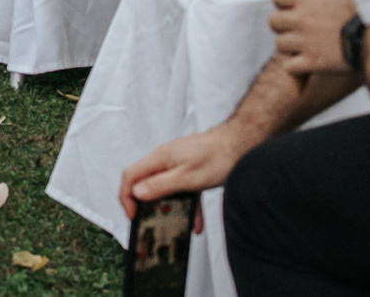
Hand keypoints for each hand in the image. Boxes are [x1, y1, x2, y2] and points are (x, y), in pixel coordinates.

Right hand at [120, 129, 244, 220]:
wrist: (242, 143)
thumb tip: (136, 193)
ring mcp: (177, 164)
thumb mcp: (188, 177)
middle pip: (145, 183)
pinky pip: (182, 189)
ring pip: (165, 189)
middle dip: (147, 205)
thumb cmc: (218, 156)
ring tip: (178, 226)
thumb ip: (161, 185)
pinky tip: (196, 222)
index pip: (130, 176)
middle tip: (152, 223)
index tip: (134, 216)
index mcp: (159, 158)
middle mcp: (164, 160)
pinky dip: (187, 205)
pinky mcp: (189, 170)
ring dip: (170, 208)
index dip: (127, 197)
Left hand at [269, 0, 358, 76]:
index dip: (284, 2)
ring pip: (280, 44)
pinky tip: (308, 62)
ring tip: (305, 45)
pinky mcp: (312, 62)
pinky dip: (296, 66)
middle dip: (284, 24)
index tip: (294, 6)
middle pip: (274, 21)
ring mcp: (304, 41)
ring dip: (290, 46)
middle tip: (299, 27)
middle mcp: (300, 18)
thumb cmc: (369, 10)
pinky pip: (290, 67)